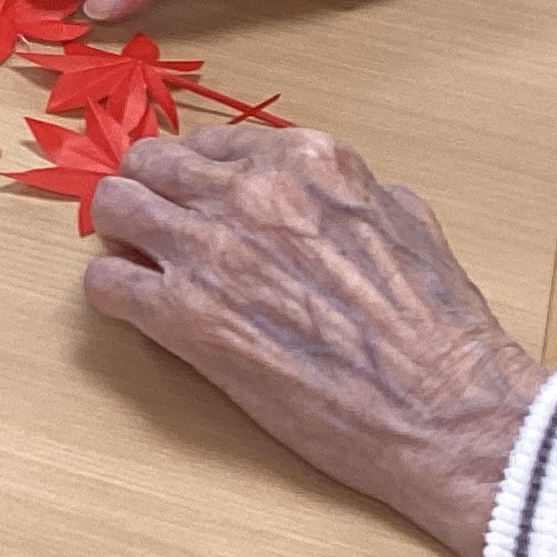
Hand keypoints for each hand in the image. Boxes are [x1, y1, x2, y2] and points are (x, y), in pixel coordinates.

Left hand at [87, 126, 550, 556]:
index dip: (199, 176)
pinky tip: (140, 311)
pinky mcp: (185, 318)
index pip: (209, 142)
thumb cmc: (442, 329)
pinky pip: (106, 282)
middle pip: (149, 163)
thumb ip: (349, 189)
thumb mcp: (408, 220)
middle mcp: (248, 192)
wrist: (449, 414)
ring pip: (113, 206)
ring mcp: (210, 251)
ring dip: (121, 233)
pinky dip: (115, 292)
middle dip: (150, 192)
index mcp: (304, 161)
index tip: (200, 201)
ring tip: (142, 263)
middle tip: (160, 228)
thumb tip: (317, 191)